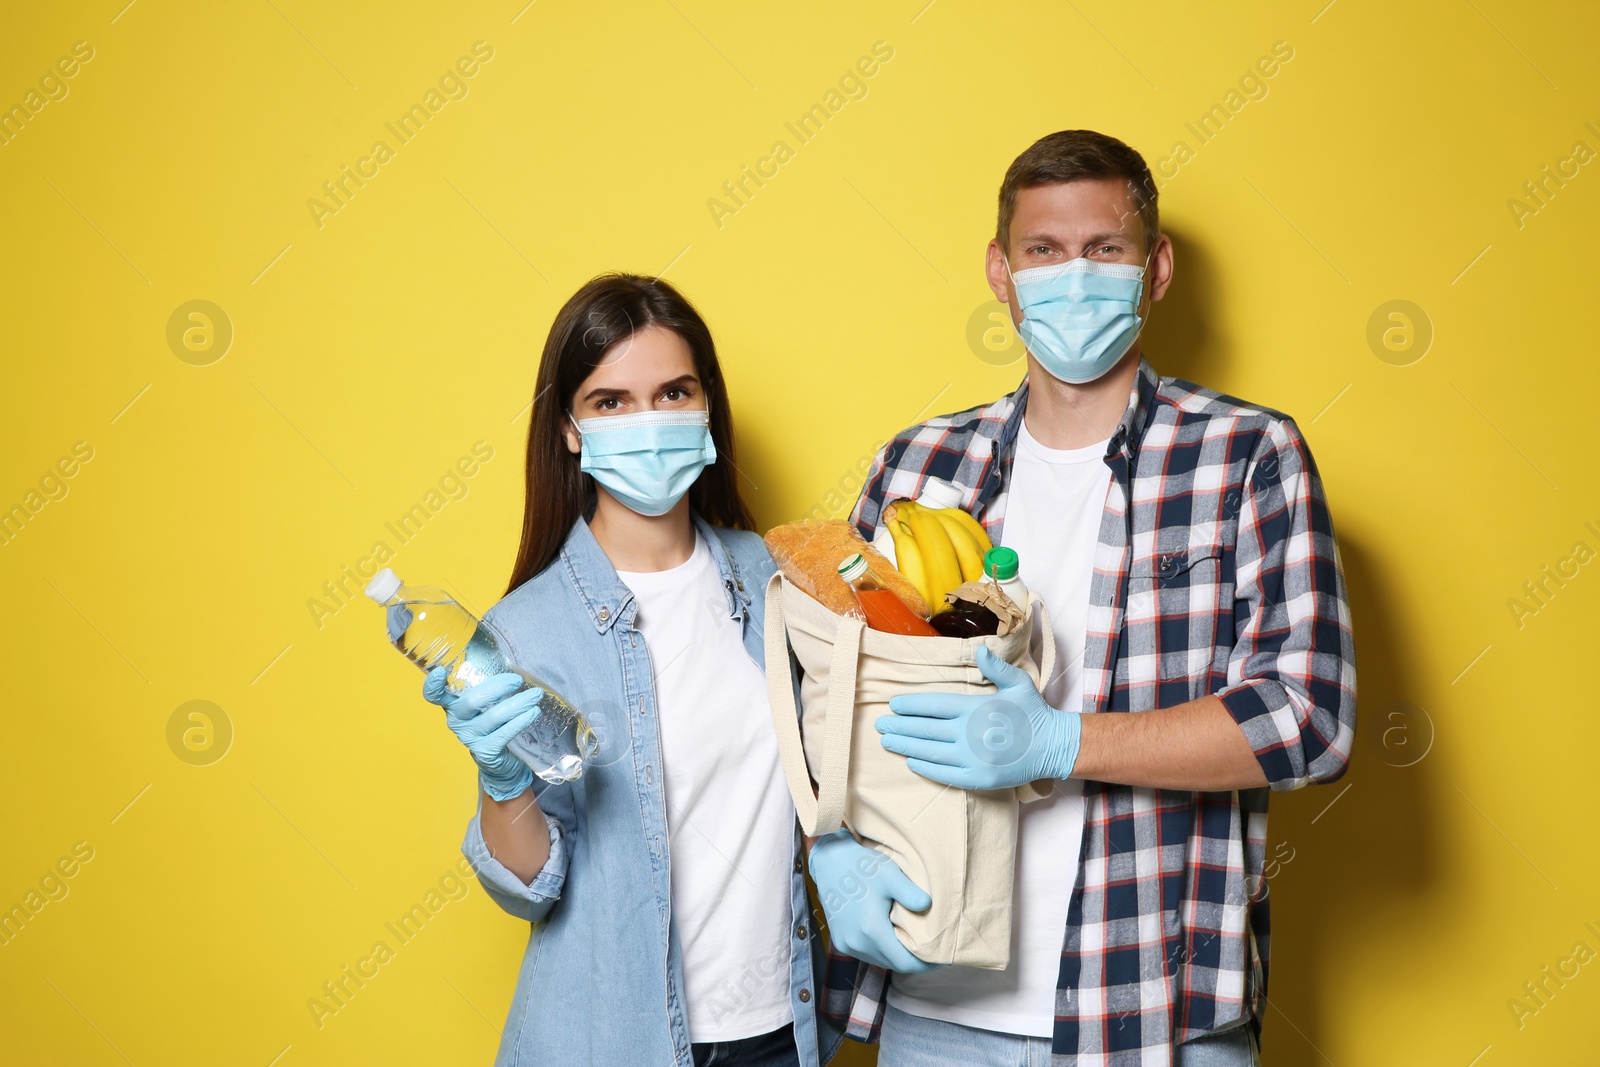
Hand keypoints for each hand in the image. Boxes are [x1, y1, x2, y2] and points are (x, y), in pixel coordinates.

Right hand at [421, 666, 541, 801]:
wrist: (498, 759)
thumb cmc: (490, 720)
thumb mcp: (483, 702)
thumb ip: (486, 684)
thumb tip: (508, 660)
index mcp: (452, 704)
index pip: (434, 696)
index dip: (433, 686)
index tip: (440, 672)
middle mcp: (457, 721)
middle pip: (471, 701)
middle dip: (497, 687)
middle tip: (517, 680)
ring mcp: (470, 738)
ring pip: (494, 716)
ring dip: (518, 704)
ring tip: (535, 695)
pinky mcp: (486, 751)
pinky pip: (505, 733)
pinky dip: (521, 721)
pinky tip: (533, 713)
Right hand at [808, 829, 943, 973]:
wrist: (829, 862)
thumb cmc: (861, 865)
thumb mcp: (889, 875)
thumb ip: (909, 893)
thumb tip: (928, 906)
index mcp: (872, 930)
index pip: (904, 963)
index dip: (924, 965)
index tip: (938, 958)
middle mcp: (857, 943)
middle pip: (893, 964)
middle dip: (912, 960)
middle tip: (930, 950)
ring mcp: (846, 944)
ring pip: (880, 961)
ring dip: (896, 956)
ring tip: (911, 943)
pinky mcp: (840, 941)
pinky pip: (867, 954)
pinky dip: (881, 951)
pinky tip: (890, 936)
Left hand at [877, 646, 1080, 789]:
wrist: (1053, 747)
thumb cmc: (1033, 713)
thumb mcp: (1018, 684)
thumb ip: (995, 667)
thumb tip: (980, 650)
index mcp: (976, 709)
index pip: (934, 705)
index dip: (911, 705)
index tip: (893, 705)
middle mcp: (970, 734)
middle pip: (926, 729)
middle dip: (900, 726)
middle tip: (879, 725)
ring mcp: (974, 758)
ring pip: (931, 752)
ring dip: (906, 746)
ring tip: (888, 742)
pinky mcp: (979, 778)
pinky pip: (945, 774)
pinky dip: (926, 767)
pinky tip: (911, 761)